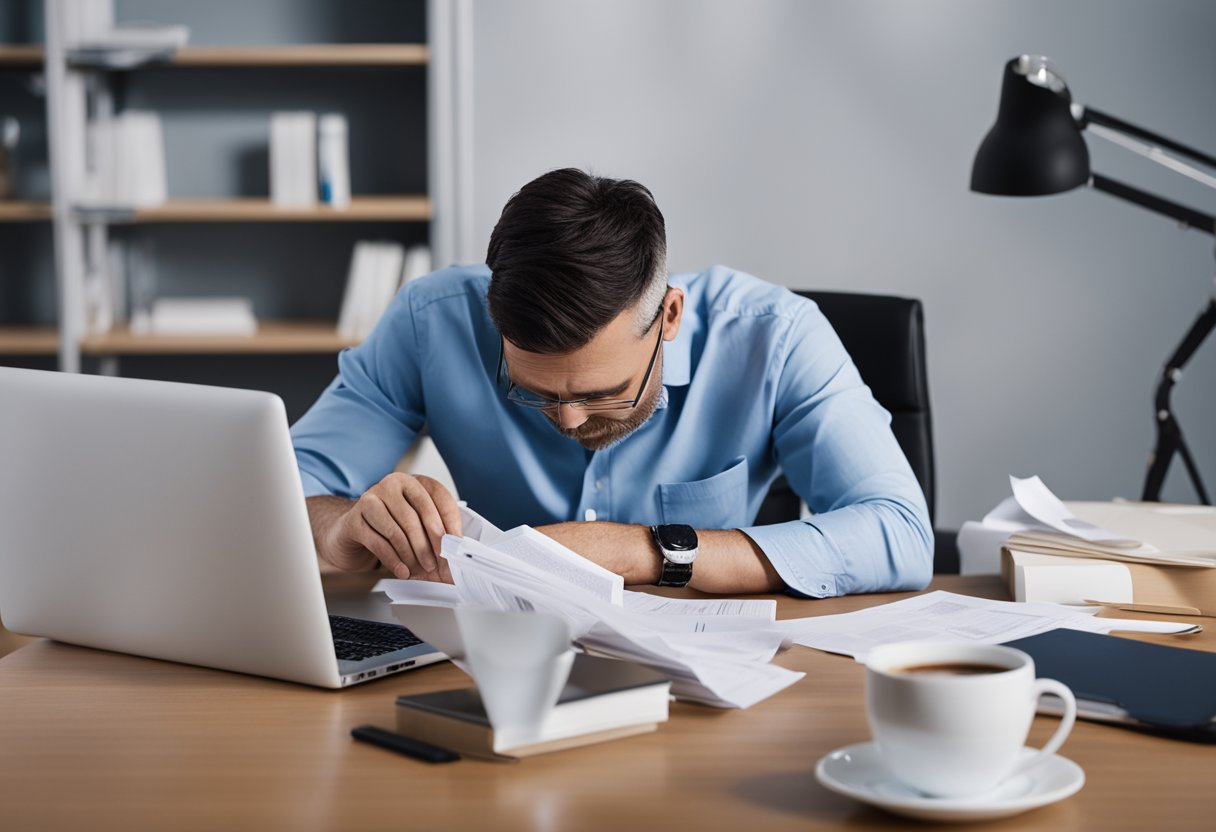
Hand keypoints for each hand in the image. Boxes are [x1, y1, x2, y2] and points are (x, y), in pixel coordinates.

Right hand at [321, 474, 460, 581]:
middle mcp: (391, 485)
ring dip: (412, 554)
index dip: (450, 523)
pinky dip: (393, 560)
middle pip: (417, 515)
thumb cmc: (389, 529)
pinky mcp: (353, 519)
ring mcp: (370, 500)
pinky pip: (378, 542)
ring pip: (397, 530)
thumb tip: (458, 550)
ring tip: (420, 570)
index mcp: (413, 482)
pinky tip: (402, 571)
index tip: (455, 546)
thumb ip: (436, 533)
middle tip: (438, 564)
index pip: (439, 497)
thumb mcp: (416, 525)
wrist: (350, 534)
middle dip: (430, 544)